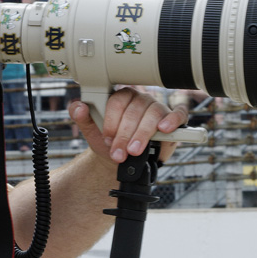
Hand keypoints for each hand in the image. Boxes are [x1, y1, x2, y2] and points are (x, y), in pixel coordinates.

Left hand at [69, 87, 188, 163]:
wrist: (121, 159)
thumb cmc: (108, 142)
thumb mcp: (92, 131)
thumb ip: (83, 118)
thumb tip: (78, 106)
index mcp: (121, 97)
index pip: (118, 101)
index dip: (112, 121)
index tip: (107, 138)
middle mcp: (140, 100)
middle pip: (135, 110)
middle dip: (125, 135)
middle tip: (118, 153)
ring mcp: (157, 108)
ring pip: (153, 113)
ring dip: (142, 134)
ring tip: (134, 151)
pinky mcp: (173, 120)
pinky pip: (178, 114)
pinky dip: (173, 120)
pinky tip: (165, 129)